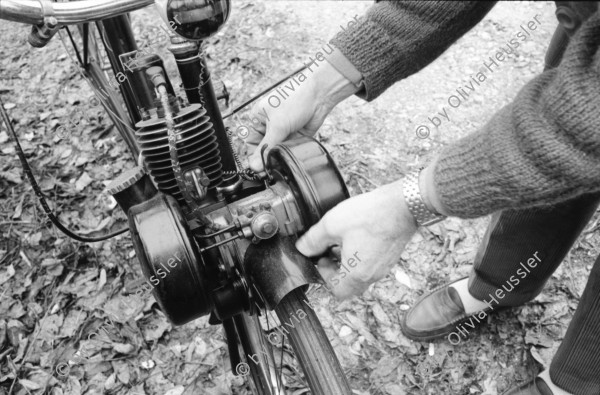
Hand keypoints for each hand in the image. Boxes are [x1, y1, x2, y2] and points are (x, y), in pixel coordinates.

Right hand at [245, 61, 358, 171]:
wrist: (319, 96)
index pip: (250, 144)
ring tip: (279, 167)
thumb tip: (254, 166)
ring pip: (276, 153)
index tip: (257, 170)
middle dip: (266, 160)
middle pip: (263, 150)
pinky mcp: (294, 138)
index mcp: (257, 119)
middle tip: (268, 173)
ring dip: (278, 160)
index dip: (253, 157)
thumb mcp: (277, 126)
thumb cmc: (294, 100)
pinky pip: (288, 152)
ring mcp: (282, 133)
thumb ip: (266, 148)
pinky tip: (288, 161)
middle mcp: (268, 127)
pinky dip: (288, 157)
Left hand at [295, 180, 418, 298]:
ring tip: (342, 243)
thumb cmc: (369, 216)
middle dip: (335, 272)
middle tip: (330, 253)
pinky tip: (357, 237)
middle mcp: (372, 275)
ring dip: (348, 265)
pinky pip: (372, 266)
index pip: (337, 291)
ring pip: (361, 276)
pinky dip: (361, 258)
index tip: (321, 259)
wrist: (402, 205)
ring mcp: (384, 267)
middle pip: (350, 286)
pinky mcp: (391, 257)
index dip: (324, 278)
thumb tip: (302, 248)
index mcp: (356, 273)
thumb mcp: (332, 224)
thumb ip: (313, 240)